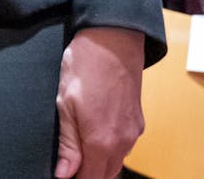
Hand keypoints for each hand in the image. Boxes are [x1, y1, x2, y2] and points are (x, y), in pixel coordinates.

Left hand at [54, 27, 144, 178]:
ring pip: (116, 161)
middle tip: (70, 160)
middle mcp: (122, 141)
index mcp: (101, 141)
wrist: (114, 38)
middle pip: (105, 175)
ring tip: (80, 144)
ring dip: (100, 161)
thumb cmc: (86, 66)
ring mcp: (133, 131)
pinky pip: (125, 145)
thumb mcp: (66, 103)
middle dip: (88, 174)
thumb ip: (68, 144)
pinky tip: (97, 130)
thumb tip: (64, 174)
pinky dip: (111, 147)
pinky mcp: (138, 120)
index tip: (64, 173)